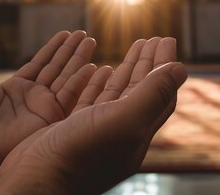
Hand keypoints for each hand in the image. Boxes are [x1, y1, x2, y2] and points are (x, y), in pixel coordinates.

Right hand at [0, 37, 187, 194]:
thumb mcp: (125, 120)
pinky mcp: (72, 129)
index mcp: (138, 131)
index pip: (161, 92)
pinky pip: (92, 100)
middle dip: (149, 63)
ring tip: (134, 47)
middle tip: (153, 39)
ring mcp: (96, 131)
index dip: (166, 66)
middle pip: (142, 90)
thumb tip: (181, 68)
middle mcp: (120, 131)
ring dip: (127, 69)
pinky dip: (99, 83)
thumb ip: (153, 93)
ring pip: (118, 93)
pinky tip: (100, 70)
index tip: (167, 39)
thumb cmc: (82, 153)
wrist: (37, 180)